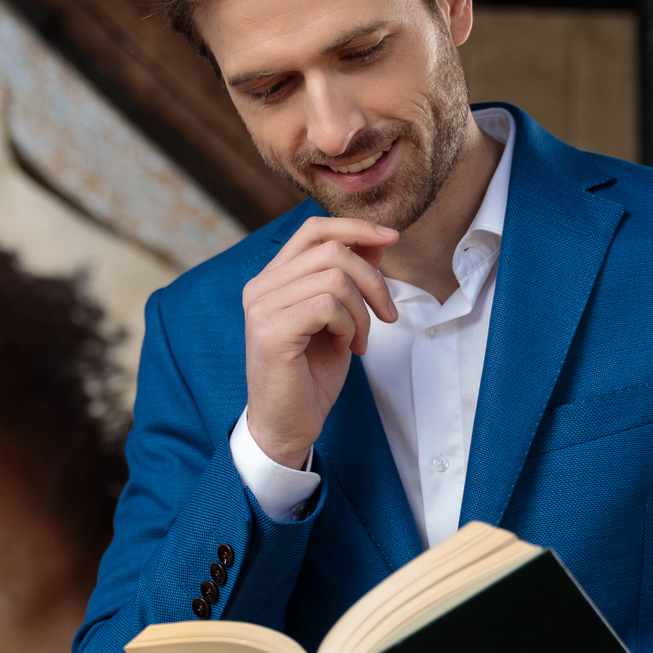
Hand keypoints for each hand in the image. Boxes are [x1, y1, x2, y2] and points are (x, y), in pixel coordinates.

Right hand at [241, 218, 398, 468]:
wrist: (288, 426)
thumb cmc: (310, 376)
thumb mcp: (339, 319)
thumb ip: (350, 278)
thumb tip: (376, 241)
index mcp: (272, 279)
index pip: (313, 230)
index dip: (355, 227)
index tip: (391, 238)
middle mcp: (260, 287)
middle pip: (332, 250)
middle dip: (374, 280)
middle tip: (388, 316)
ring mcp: (261, 308)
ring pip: (335, 278)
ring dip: (362, 311)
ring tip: (359, 340)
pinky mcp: (271, 331)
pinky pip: (328, 306)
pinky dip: (349, 327)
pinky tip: (344, 349)